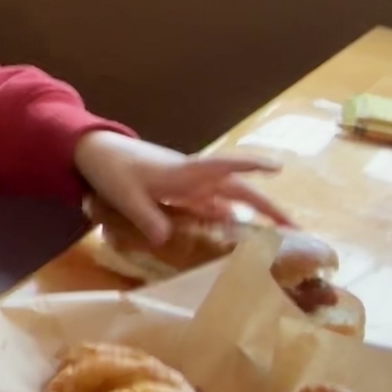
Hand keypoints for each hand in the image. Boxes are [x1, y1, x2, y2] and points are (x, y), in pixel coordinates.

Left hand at [73, 130, 293, 245]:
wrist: (95, 152)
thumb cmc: (113, 168)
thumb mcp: (125, 195)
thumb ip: (145, 216)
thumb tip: (165, 239)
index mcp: (184, 172)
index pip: (223, 166)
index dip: (249, 166)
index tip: (277, 167)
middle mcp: (193, 178)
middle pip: (238, 190)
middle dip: (267, 207)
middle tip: (296, 230)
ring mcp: (189, 186)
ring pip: (228, 200)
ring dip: (252, 216)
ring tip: (277, 240)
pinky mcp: (181, 194)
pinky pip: (211, 208)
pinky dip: (227, 220)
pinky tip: (237, 238)